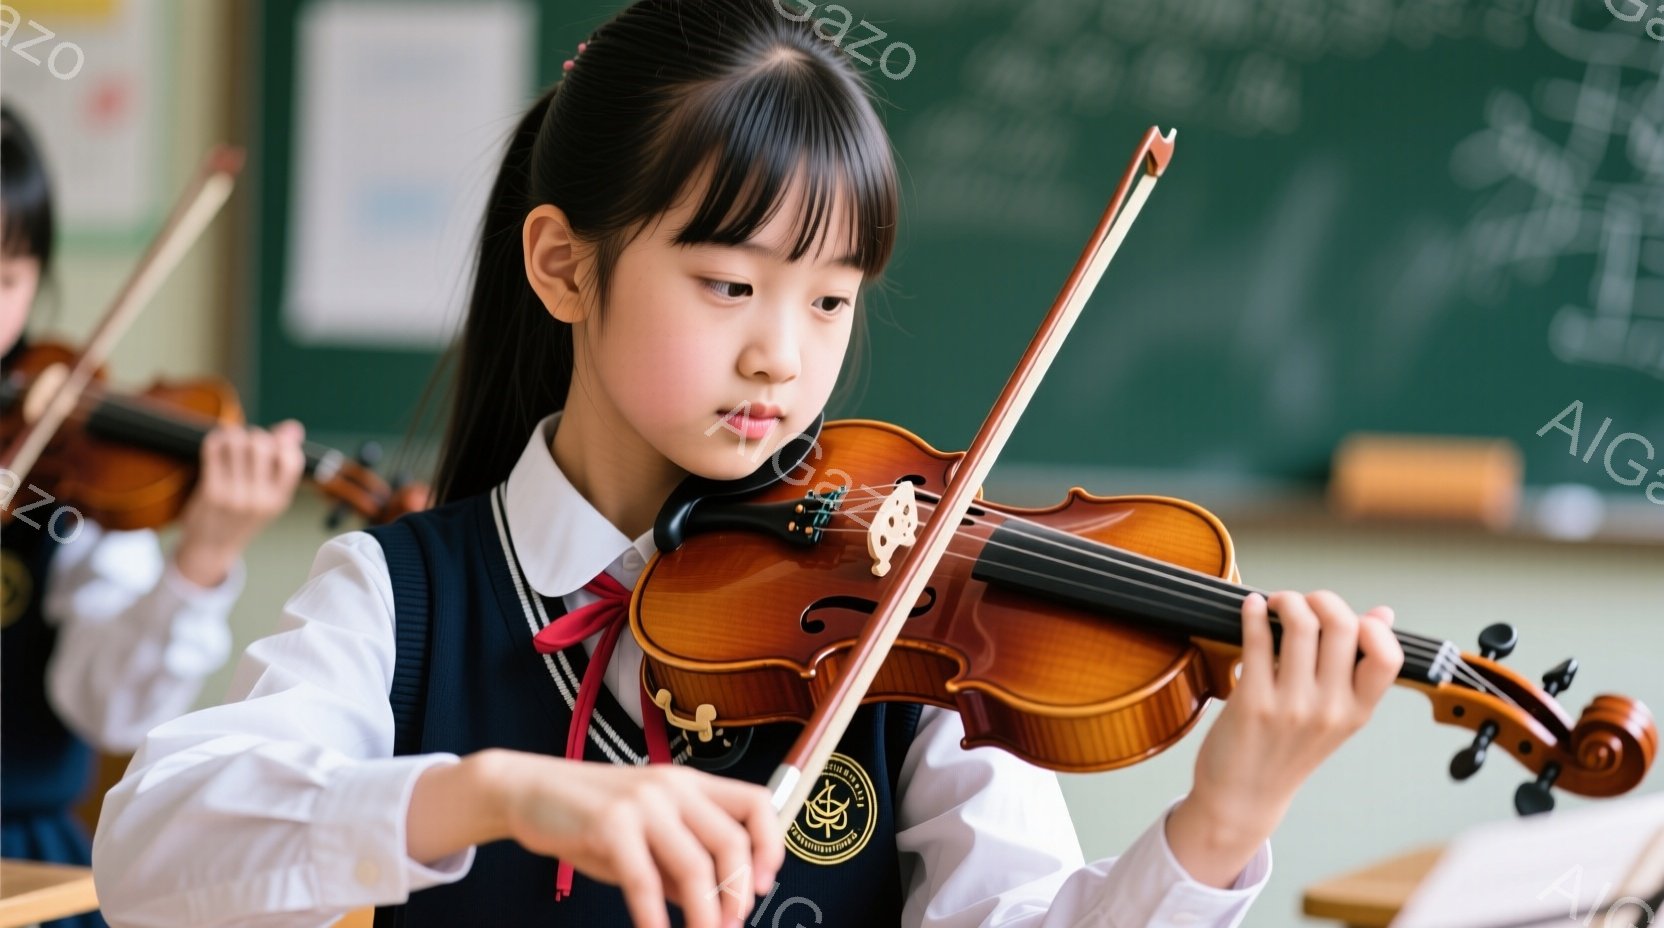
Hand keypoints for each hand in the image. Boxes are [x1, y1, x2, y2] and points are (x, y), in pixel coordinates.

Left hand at [173, 420, 305, 586]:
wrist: (212, 548)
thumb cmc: (242, 518)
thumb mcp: (269, 496)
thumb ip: (281, 462)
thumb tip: (294, 427)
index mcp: (279, 500)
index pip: (292, 460)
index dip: (284, 443)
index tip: (273, 444)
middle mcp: (259, 498)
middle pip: (262, 445)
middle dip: (255, 435)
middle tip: (247, 443)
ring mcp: (234, 495)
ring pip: (237, 442)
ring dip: (234, 434)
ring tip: (231, 442)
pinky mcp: (211, 491)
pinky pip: (214, 449)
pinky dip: (216, 439)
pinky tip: (218, 444)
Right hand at [409, 751, 784, 927]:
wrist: (528, 789)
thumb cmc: (590, 816)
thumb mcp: (647, 833)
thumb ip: (683, 862)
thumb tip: (720, 903)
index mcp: (691, 783)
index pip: (755, 803)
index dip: (770, 846)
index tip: (760, 887)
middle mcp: (674, 786)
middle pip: (731, 842)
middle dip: (736, 895)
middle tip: (727, 926)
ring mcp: (643, 803)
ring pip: (695, 867)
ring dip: (704, 915)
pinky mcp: (610, 824)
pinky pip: (645, 882)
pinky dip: (654, 918)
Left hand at [1168, 590, 1403, 886]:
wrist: (1244, 796)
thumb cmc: (1288, 750)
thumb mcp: (1336, 715)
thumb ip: (1358, 666)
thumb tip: (1384, 614)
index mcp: (1357, 711)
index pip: (1387, 656)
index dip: (1372, 625)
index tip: (1349, 618)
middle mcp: (1330, 709)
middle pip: (1342, 626)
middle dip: (1322, 599)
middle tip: (1304, 602)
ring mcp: (1291, 706)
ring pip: (1300, 626)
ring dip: (1286, 601)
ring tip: (1275, 603)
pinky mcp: (1252, 701)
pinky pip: (1257, 641)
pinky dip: (1252, 613)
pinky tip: (1251, 607)